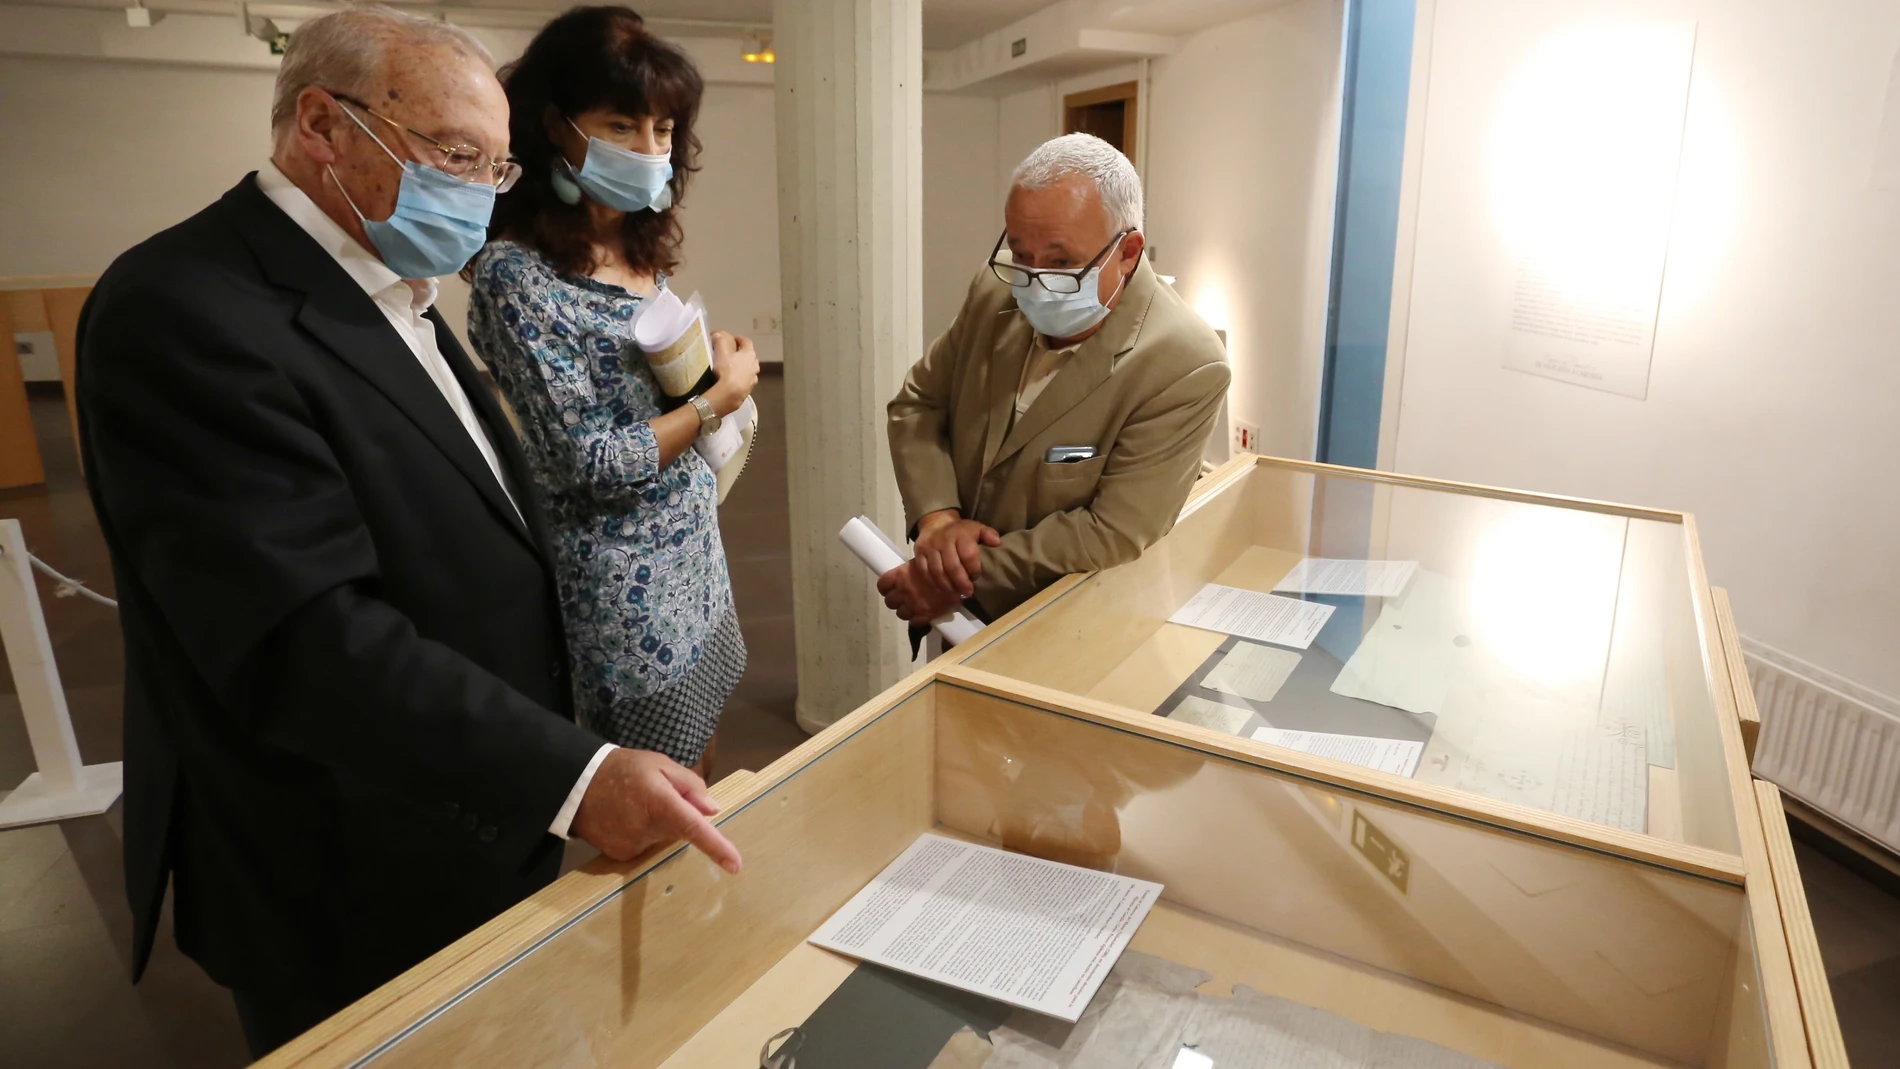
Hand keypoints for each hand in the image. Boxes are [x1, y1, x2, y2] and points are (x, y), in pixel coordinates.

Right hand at [570, 747, 742, 872]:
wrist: (576, 784)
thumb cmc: (622, 769)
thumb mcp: (659, 764)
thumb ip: (689, 785)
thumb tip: (712, 809)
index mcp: (660, 802)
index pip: (693, 828)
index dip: (716, 847)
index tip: (735, 865)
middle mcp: (647, 829)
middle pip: (680, 831)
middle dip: (679, 815)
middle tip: (658, 795)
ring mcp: (633, 846)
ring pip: (664, 840)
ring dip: (660, 825)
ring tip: (637, 804)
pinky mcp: (621, 855)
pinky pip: (646, 847)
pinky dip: (645, 834)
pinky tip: (627, 818)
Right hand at [706, 331, 759, 416]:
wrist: (729, 394)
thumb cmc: (726, 370)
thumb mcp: (720, 353)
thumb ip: (720, 341)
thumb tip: (718, 334)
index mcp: (749, 353)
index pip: (747, 342)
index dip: (740, 339)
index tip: (734, 339)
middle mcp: (755, 365)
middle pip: (750, 356)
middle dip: (743, 353)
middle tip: (734, 353)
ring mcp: (754, 378)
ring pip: (750, 369)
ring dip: (744, 366)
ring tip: (735, 367)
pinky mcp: (750, 389)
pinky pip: (747, 380)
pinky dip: (743, 378)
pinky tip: (735, 380)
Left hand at [876, 561, 963, 623]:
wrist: (957, 579)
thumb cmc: (940, 565)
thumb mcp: (922, 562)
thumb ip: (910, 572)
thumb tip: (906, 576)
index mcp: (899, 576)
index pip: (882, 585)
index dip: (886, 587)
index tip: (892, 587)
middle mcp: (902, 591)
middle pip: (889, 601)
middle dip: (896, 600)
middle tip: (904, 597)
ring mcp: (911, 605)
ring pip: (900, 613)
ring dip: (905, 610)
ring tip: (914, 606)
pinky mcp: (922, 616)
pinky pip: (913, 622)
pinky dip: (916, 619)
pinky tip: (922, 613)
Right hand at [911, 509, 1000, 599]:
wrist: (936, 523)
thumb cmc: (960, 531)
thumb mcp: (976, 528)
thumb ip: (988, 534)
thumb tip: (997, 542)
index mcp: (960, 533)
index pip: (968, 555)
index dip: (974, 569)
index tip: (976, 577)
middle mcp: (943, 540)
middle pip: (952, 567)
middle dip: (961, 583)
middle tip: (968, 593)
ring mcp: (929, 548)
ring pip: (937, 572)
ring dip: (947, 587)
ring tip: (956, 595)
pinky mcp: (918, 554)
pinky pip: (925, 573)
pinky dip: (934, 584)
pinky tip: (942, 590)